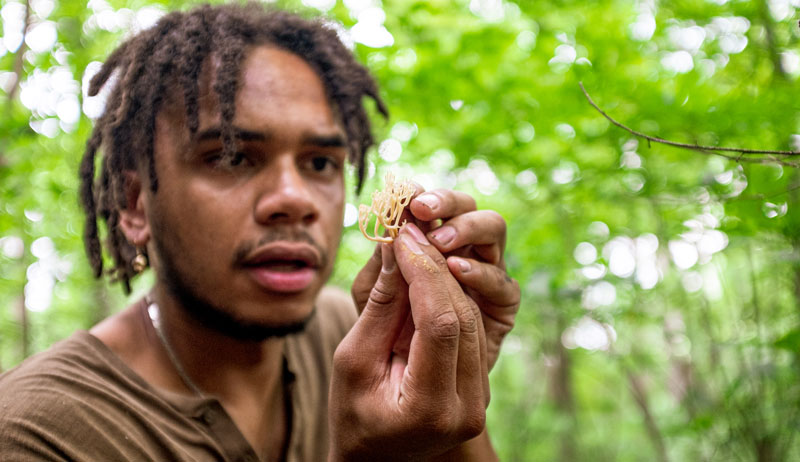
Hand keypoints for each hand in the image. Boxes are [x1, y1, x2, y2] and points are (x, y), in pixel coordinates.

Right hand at [330, 224, 488, 460]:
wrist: (377, 457)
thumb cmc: (353, 414)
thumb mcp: (352, 362)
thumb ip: (379, 308)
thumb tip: (394, 248)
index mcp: (433, 408)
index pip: (441, 323)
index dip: (424, 272)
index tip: (403, 234)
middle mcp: (468, 404)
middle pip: (462, 315)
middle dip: (436, 265)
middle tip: (410, 226)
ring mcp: (479, 395)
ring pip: (471, 315)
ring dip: (445, 273)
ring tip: (416, 239)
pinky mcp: (478, 381)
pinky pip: (469, 325)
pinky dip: (448, 292)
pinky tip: (427, 267)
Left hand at [352, 187, 519, 370]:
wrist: (396, 407)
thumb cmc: (375, 352)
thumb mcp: (367, 307)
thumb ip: (380, 274)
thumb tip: (389, 231)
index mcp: (424, 244)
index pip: (429, 208)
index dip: (418, 196)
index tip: (402, 193)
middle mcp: (458, 253)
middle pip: (468, 208)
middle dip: (447, 202)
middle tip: (421, 207)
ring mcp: (482, 279)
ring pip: (494, 231)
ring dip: (467, 229)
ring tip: (438, 243)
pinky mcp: (499, 310)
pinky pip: (504, 284)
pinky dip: (482, 274)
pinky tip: (456, 272)